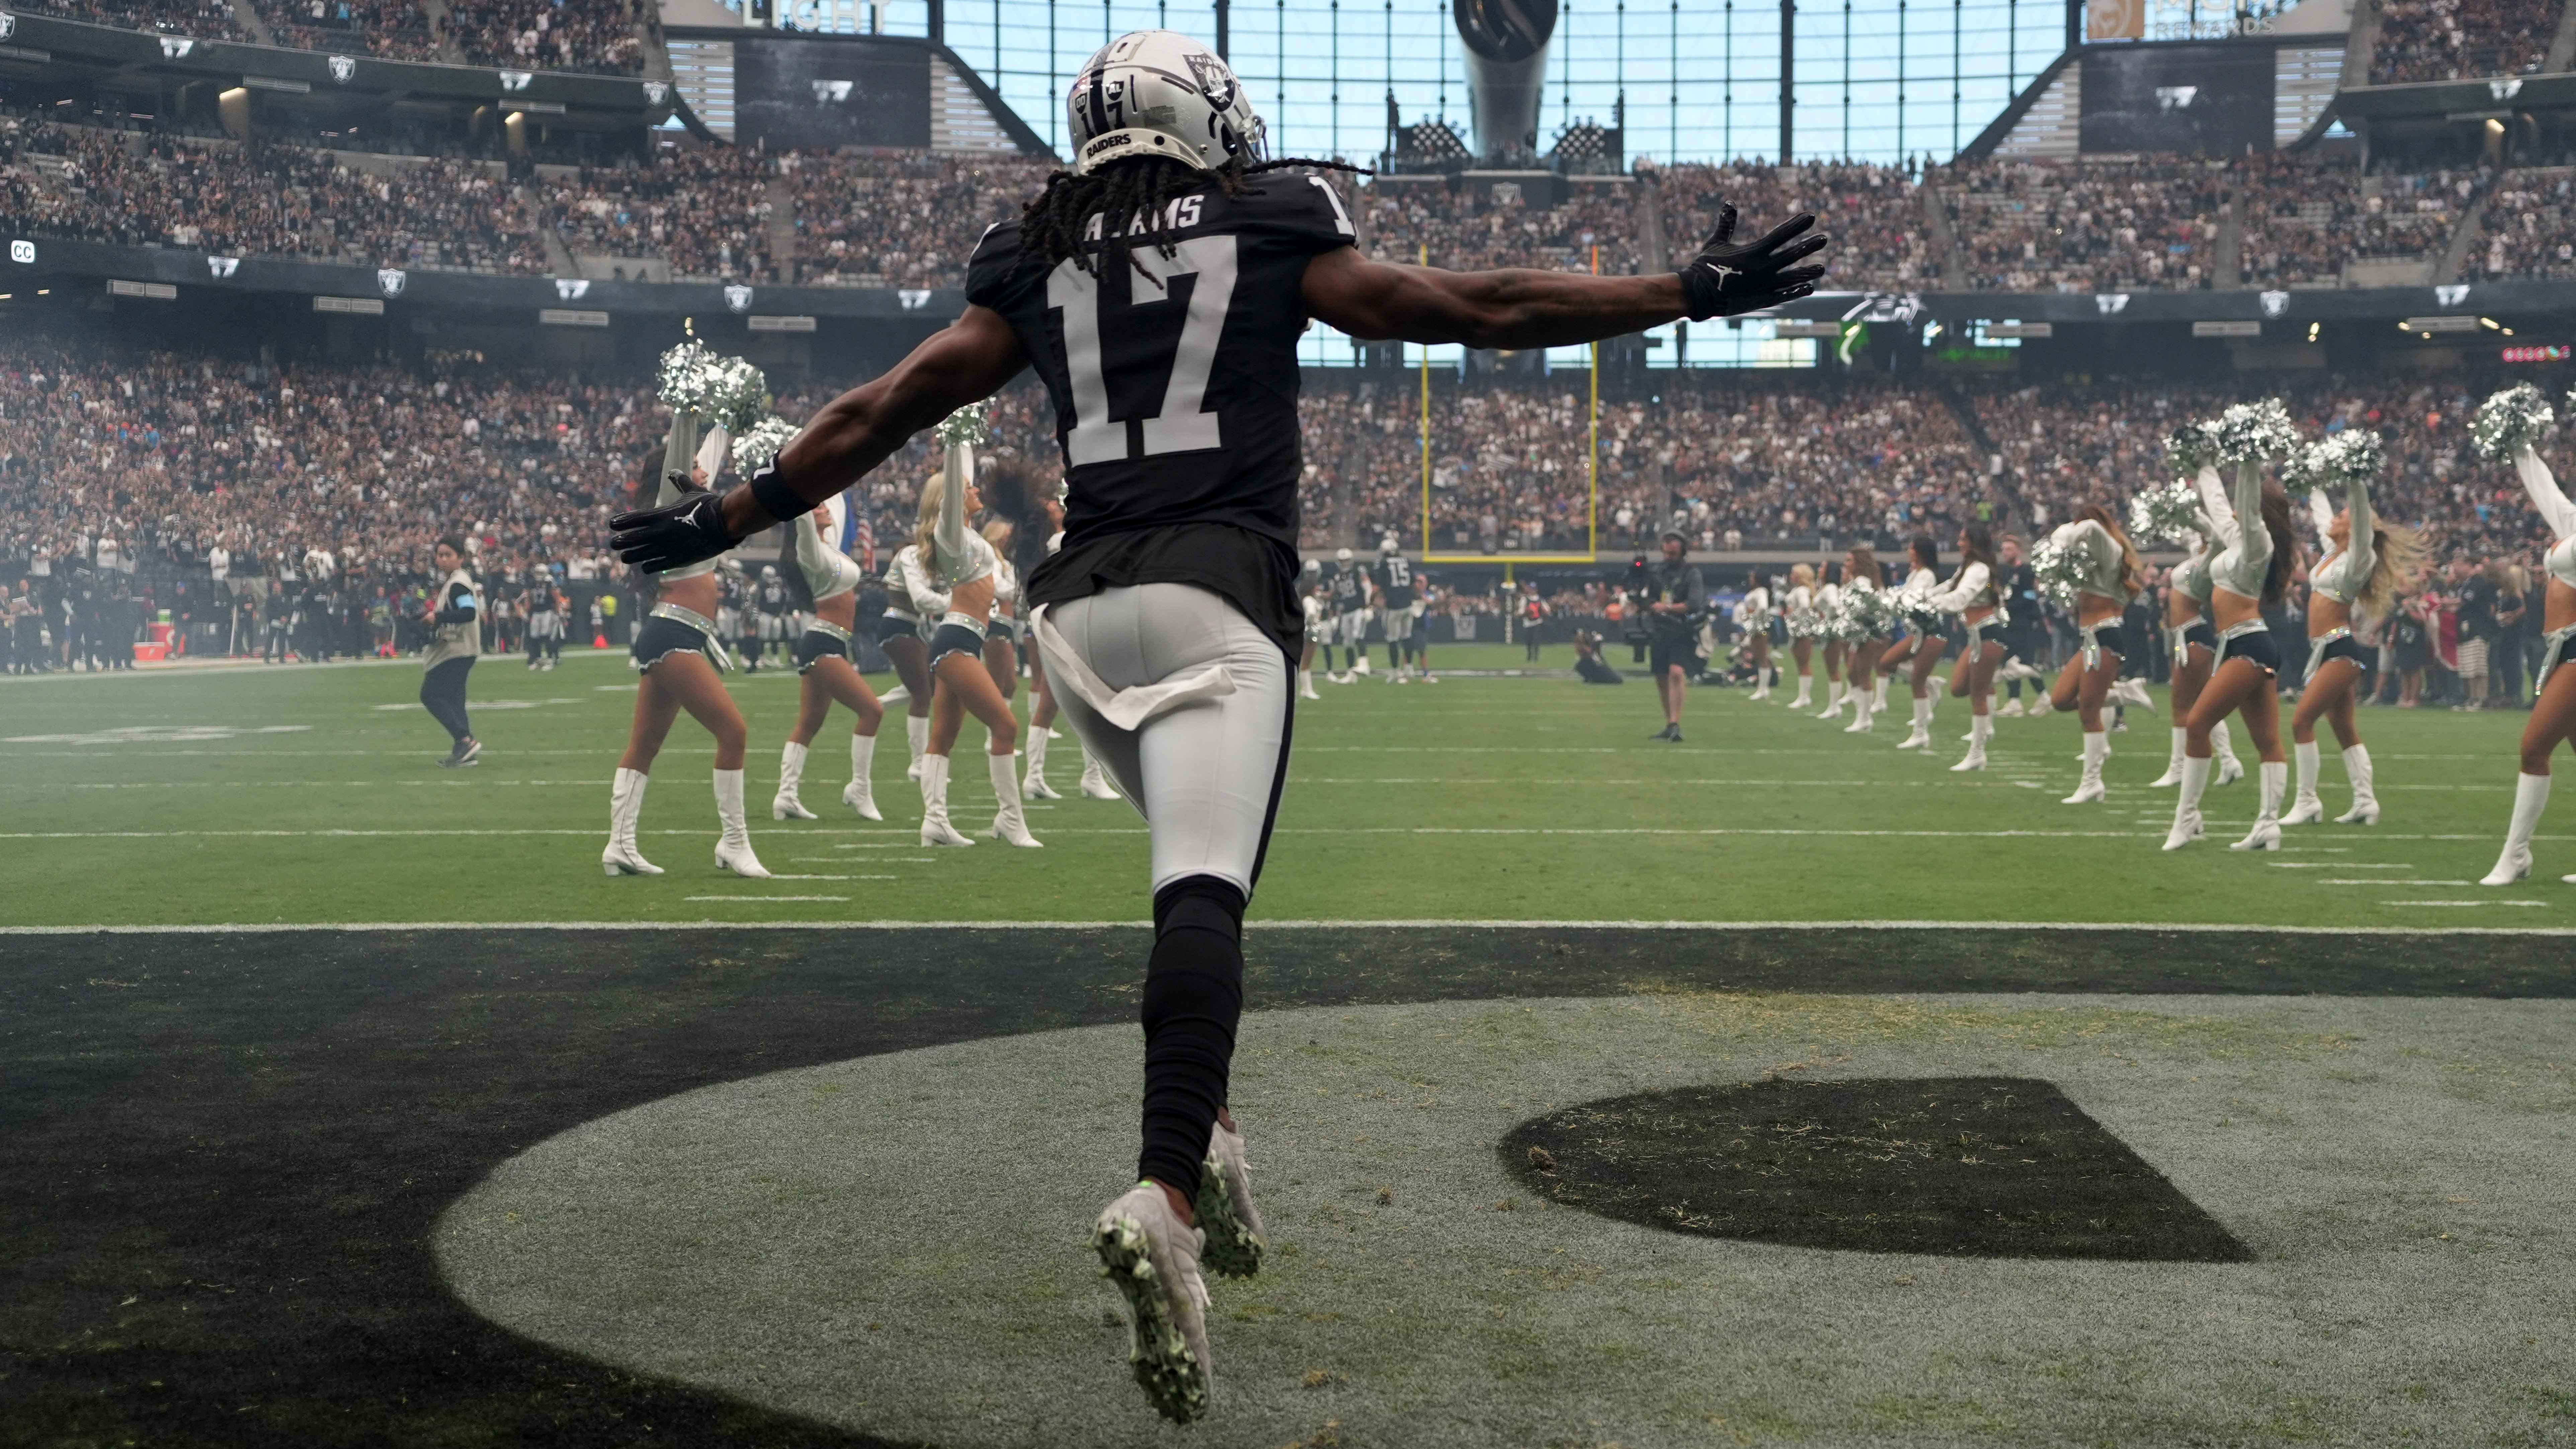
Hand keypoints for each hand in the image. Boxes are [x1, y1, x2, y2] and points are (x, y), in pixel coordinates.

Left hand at [610, 488, 742, 573]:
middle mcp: (659, 532)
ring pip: (637, 556)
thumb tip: (674, 471)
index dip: (619, 522)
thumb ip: (680, 482)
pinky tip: (645, 566)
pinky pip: (653, 566)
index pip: (631, 519)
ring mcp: (666, 547)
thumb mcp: (692, 491)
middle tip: (614, 543)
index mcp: (660, 515)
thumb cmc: (708, 505)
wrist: (723, 523)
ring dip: (629, 556)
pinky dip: (647, 566)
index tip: (611, 525)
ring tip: (625, 557)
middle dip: (618, 542)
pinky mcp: (676, 560)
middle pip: (629, 539)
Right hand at [1675, 204, 1830, 319]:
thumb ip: (1726, 224)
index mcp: (1753, 252)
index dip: (1798, 224)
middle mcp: (1763, 268)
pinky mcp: (1762, 300)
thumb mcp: (1715, 242)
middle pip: (1792, 254)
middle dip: (1809, 246)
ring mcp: (1764, 285)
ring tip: (1821, 268)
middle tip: (1824, 239)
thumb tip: (1729, 202)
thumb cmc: (1705, 267)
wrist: (1697, 295)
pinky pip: (1784, 295)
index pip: (1781, 234)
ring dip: (1808, 271)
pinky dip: (1797, 291)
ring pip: (1793, 277)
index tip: (1811, 216)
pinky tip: (1809, 287)